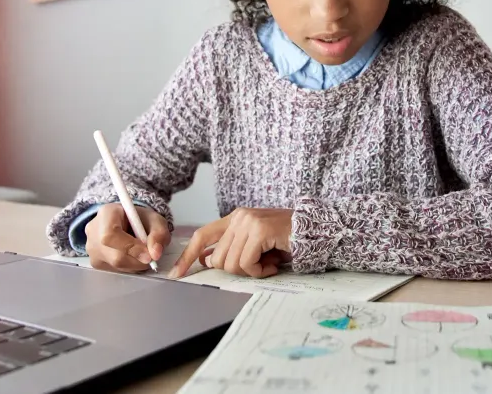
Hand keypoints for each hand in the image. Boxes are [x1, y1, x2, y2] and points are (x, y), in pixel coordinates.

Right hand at [85, 203, 170, 272]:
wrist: (126, 222)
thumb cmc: (139, 219)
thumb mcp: (155, 220)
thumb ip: (159, 233)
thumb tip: (155, 253)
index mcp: (106, 213)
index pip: (111, 235)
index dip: (131, 247)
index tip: (149, 254)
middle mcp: (93, 232)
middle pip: (114, 255)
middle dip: (137, 260)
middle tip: (151, 257)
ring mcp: (91, 249)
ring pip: (115, 266)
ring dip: (135, 264)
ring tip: (142, 253)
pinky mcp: (95, 263)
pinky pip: (114, 271)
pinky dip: (129, 267)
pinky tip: (132, 256)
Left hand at [172, 208, 292, 278]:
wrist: (316, 230)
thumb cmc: (287, 240)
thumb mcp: (256, 244)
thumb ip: (233, 249)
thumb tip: (207, 260)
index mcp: (235, 218)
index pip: (203, 236)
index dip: (188, 255)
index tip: (176, 273)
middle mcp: (240, 217)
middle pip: (218, 259)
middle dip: (238, 271)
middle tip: (259, 266)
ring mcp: (249, 222)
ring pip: (231, 264)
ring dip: (251, 271)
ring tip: (269, 263)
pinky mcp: (259, 231)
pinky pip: (247, 263)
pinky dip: (260, 271)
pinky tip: (273, 263)